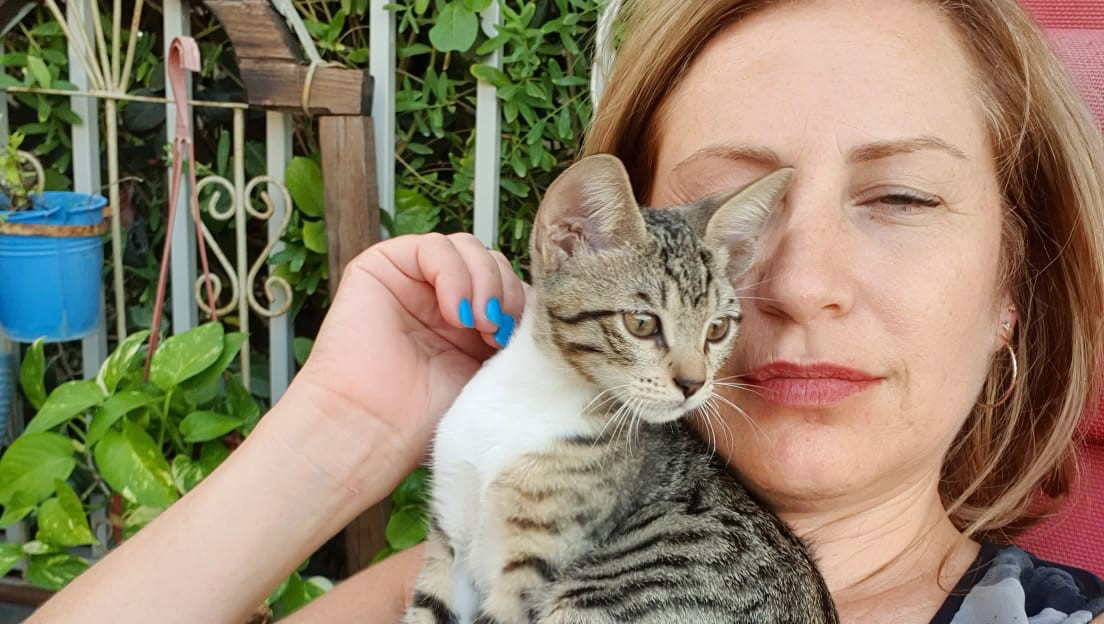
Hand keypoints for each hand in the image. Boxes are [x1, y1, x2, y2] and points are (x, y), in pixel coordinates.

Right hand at [275, 232, 525, 504]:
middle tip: (498, 332)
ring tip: (477, 324)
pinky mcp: (382, 267)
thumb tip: (544, 303)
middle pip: (493, 262)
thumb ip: (515, 333)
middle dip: (506, 291)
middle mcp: (443, 297)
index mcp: (471, 322)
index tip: (524, 339)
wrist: (373, 429)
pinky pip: (432, 246)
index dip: (525, 302)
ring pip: (468, 248)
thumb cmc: (426, 416)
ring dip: (484, 281)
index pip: (511, 285)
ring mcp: (414, 281)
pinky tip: (453, 311)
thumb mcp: (491, 371)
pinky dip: (452, 273)